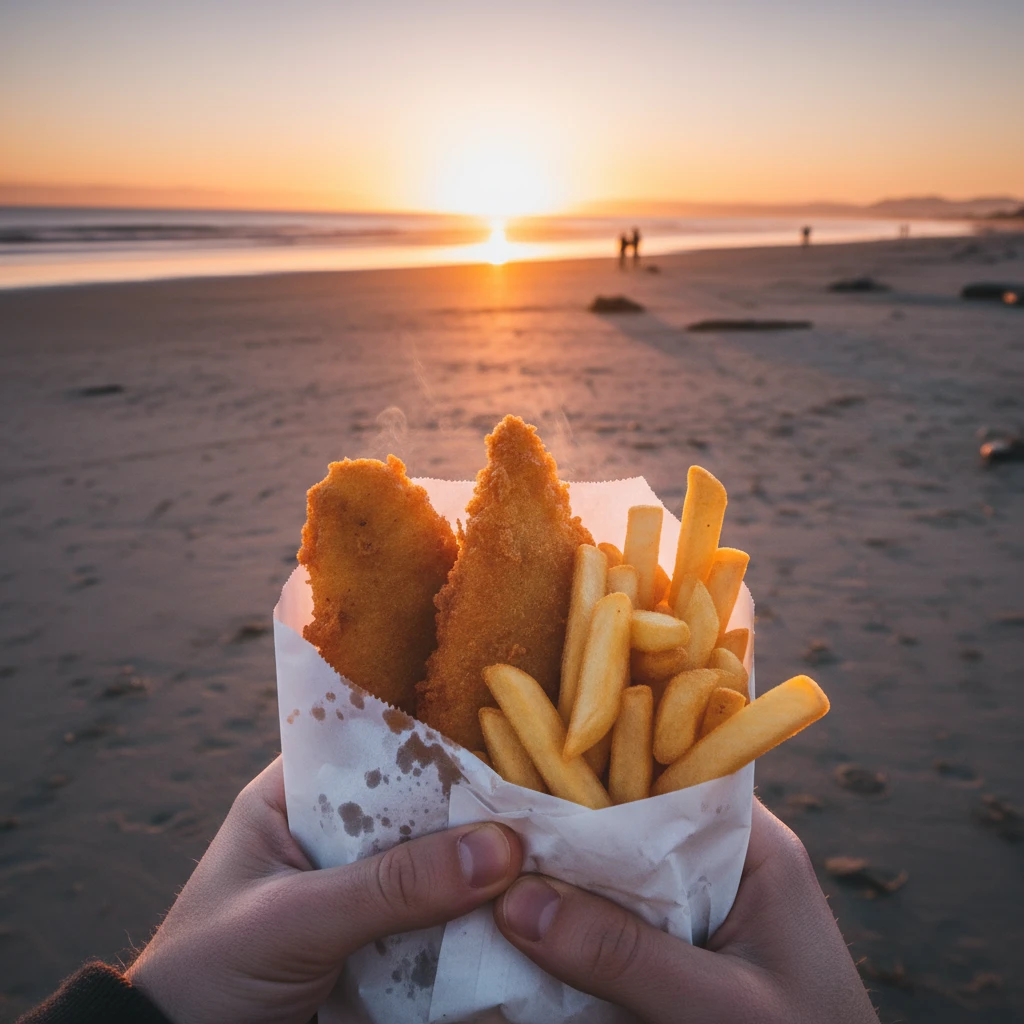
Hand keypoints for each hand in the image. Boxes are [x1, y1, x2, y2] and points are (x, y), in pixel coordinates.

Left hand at [127, 757, 521, 1023]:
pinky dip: (473, 925)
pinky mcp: (378, 948)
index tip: (504, 732)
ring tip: (549, 848)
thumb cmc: (207, 977)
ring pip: (433, 867)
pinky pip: (436, 925)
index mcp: (293, 800)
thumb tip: (498, 849)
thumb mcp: (292, 920)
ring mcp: (358, 894)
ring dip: (481, 869)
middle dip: (472, 808)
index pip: (371, 743)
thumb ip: (389, 886)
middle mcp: (332, 838)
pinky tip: (521, 912)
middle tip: (544, 795)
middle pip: (416, 808)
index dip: (434, 736)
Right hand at [495, 798, 878, 1022]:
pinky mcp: (674, 957)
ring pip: (610, 877)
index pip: (667, 775)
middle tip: (484, 822)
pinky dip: (570, 930)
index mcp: (752, 847)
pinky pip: (611, 927)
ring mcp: (694, 912)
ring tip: (485, 868)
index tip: (519, 767)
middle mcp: (719, 865)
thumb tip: (515, 901)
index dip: (596, 765)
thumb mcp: (724, 1008)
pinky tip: (518, 932)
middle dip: (561, 828)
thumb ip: (628, 955)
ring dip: (557, 882)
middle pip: (627, 824)